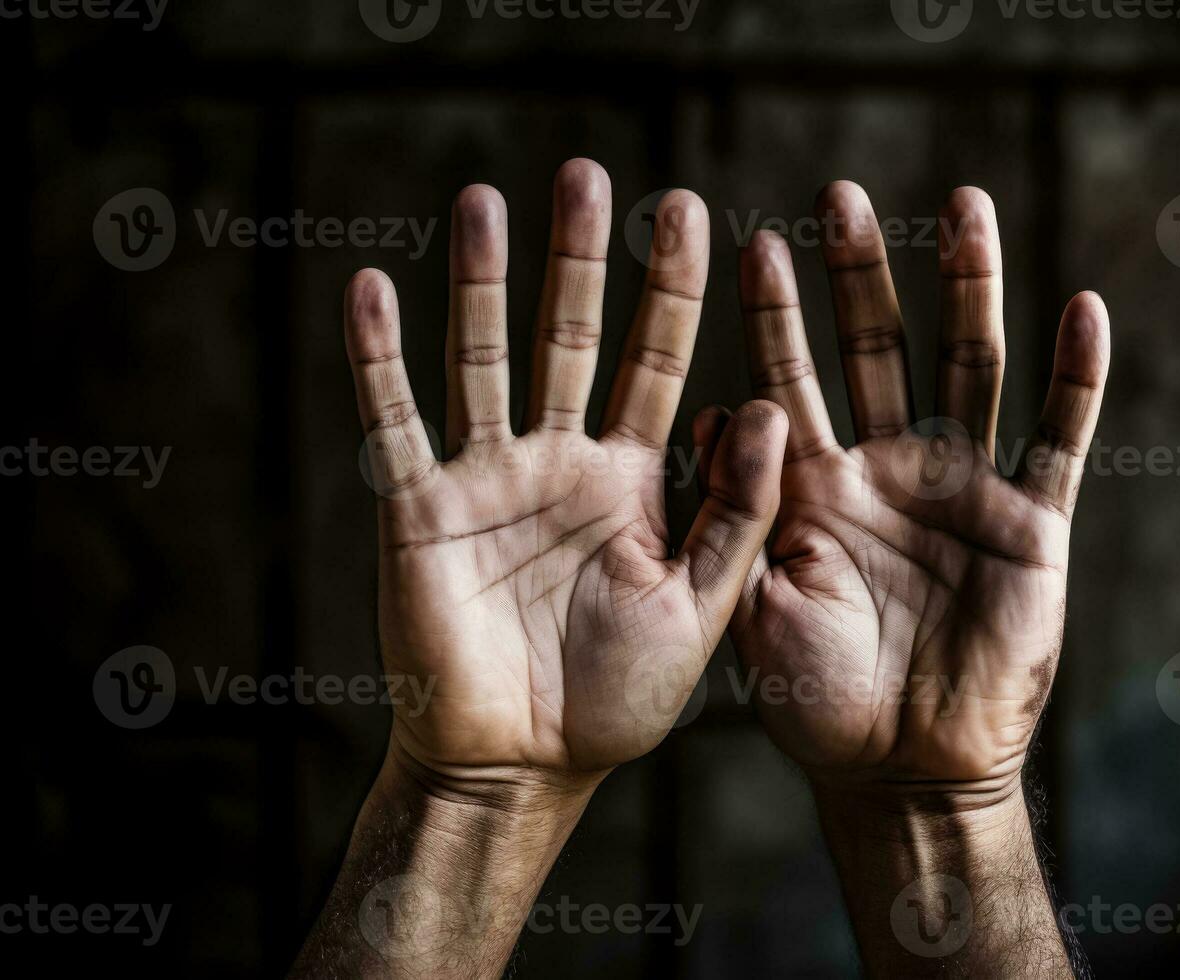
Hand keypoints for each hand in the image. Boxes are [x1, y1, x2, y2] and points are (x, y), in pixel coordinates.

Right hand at [347, 160, 785, 794]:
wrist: (525, 767)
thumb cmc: (622, 699)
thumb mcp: (705, 607)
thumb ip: (737, 514)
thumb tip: (763, 406)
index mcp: (636, 481)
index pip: (659, 363)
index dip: (674, 291)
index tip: (695, 210)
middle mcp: (561, 461)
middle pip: (571, 338)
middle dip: (580, 259)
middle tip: (588, 175)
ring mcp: (488, 479)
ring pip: (483, 359)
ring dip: (481, 282)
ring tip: (485, 199)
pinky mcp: (420, 510)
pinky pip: (395, 422)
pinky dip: (379, 360)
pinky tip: (369, 288)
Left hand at [711, 181, 1108, 806]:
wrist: (901, 769)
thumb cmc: (817, 702)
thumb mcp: (751, 611)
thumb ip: (736, 521)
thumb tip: (711, 418)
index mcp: (818, 489)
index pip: (791, 379)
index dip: (776, 316)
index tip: (755, 245)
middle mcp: (890, 470)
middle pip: (880, 347)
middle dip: (862, 275)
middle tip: (841, 198)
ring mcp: (964, 490)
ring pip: (971, 366)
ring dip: (970, 289)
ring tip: (964, 206)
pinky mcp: (1033, 525)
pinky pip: (1059, 440)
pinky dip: (1075, 380)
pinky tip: (1083, 311)